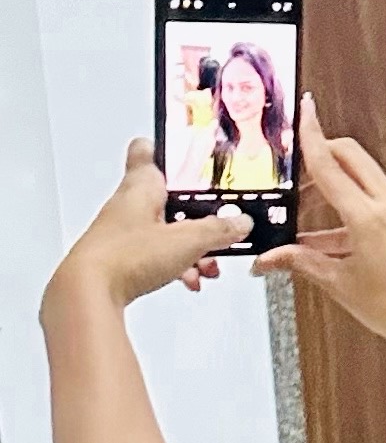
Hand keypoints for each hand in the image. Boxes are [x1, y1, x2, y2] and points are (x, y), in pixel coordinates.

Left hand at [45, 141, 250, 310]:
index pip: (147, 150)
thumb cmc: (123, 256)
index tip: (189, 154)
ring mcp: (125, 230)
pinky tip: (188, 277)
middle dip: (196, 214)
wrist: (90, 292)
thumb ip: (218, 230)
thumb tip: (240, 222)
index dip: (169, 150)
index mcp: (141, 186)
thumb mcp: (187, 240)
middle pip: (168, 197)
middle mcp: (129, 203)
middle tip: (215, 224)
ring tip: (206, 263)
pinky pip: (156, 254)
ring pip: (165, 229)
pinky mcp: (123, 256)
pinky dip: (176, 264)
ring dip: (190, 245)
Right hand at [253, 99, 385, 350]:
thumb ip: (300, 262)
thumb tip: (268, 258)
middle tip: (294, 173)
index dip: (310, 135)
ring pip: (358, 176)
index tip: (302, 109)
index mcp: (367, 215)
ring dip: (330, 184)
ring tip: (302, 212)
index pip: (329, 163)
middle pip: (347, 156)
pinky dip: (345, 207)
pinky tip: (322, 237)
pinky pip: (369, 199)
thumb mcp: (340, 284)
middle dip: (319, 154)